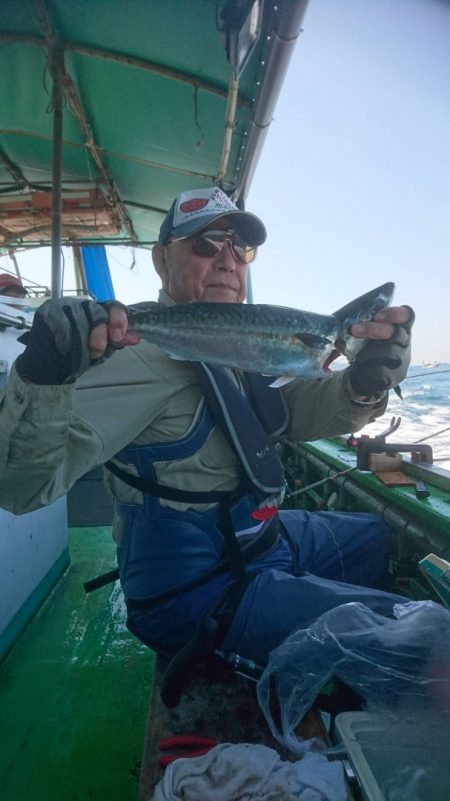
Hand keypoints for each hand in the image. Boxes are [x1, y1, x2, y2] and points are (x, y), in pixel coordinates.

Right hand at [16, 298, 139, 384]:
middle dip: (99, 336)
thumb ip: (116, 342)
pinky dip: (65, 341)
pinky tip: (64, 350)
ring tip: (79, 360)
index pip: (115, 307)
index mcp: (101, 311)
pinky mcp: (48, 309)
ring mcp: (66, 304)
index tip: (118, 337)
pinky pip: (61, 324)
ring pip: (79, 320)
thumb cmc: (79, 356)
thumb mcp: (102, 352)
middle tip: (96, 352)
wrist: (51, 367)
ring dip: (81, 345)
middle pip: (98, 313)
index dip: (119, 319)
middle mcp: (85, 304)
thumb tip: (135, 338)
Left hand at [348, 305, 413, 397]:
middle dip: (375, 330)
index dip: (395, 313)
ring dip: (368, 350)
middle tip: (354, 329)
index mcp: (400, 327)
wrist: (367, 374)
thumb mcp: (369, 332)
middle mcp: (404, 343)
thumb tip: (338, 321)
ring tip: (350, 349)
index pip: (407, 315)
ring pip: (391, 353)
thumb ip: (364, 323)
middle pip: (397, 334)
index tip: (377, 315)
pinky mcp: (393, 377)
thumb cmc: (368, 346)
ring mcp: (401, 361)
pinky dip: (367, 367)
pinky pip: (382, 371)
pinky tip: (357, 365)